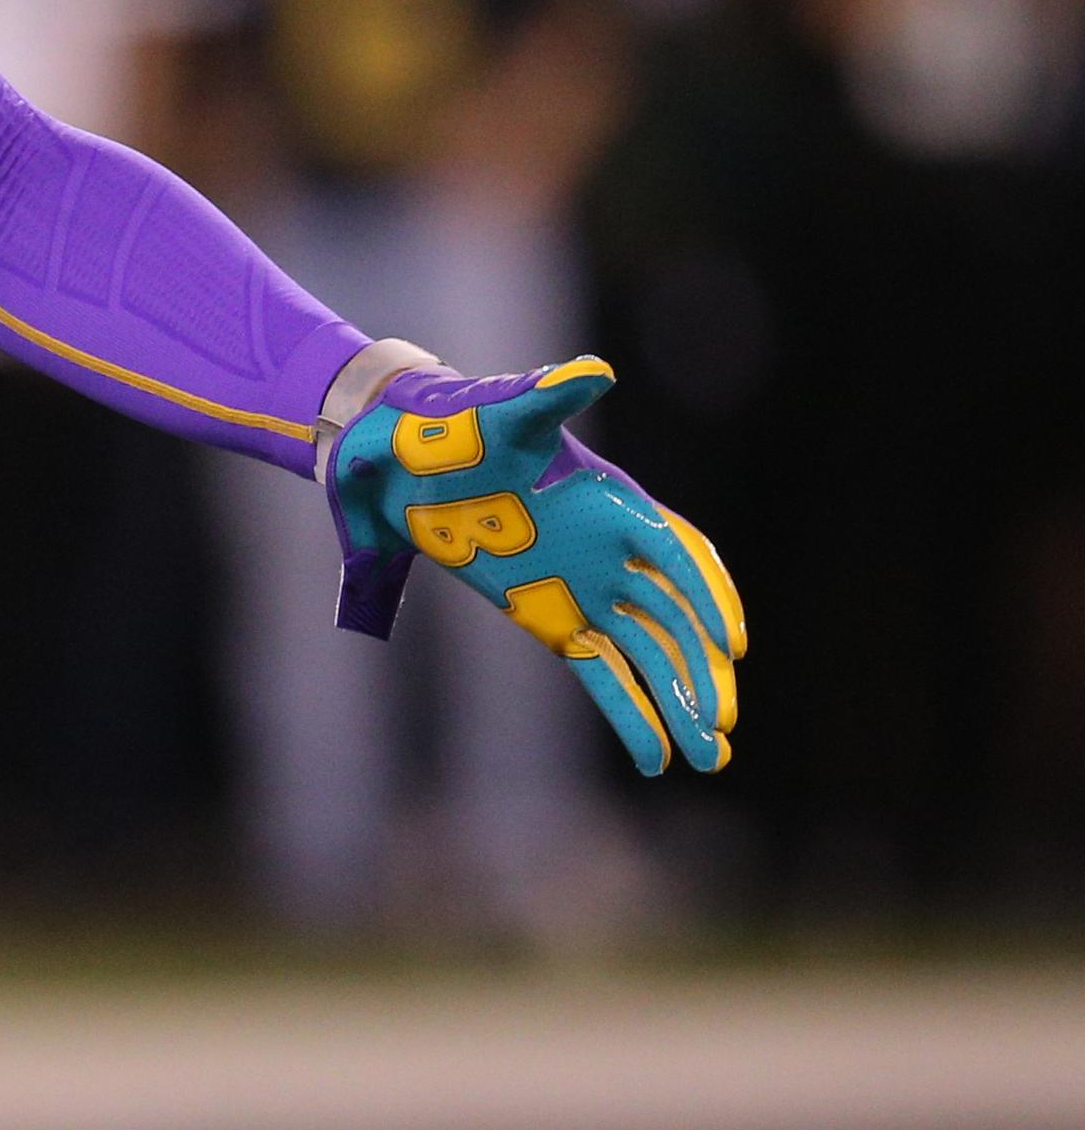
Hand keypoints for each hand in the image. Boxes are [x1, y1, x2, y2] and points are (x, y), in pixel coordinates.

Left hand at [321, 358, 745, 776]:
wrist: (397, 453)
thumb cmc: (456, 424)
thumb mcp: (501, 410)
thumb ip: (548, 394)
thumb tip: (594, 371)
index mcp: (613, 501)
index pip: (678, 554)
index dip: (708, 598)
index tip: (731, 645)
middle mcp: (611, 551)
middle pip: (674, 620)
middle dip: (701, 672)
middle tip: (722, 724)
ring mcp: (585, 589)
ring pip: (648, 656)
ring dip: (679, 703)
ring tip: (710, 757)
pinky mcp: (552, 619)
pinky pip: (602, 675)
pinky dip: (630, 714)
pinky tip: (656, 758)